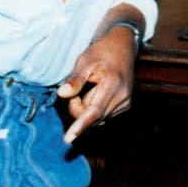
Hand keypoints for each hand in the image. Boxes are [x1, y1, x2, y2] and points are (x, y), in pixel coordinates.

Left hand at [57, 25, 136, 142]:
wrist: (124, 47)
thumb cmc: (102, 51)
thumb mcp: (85, 59)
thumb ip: (75, 79)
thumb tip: (62, 94)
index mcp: (113, 83)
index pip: (94, 111)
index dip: (80, 125)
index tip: (69, 139)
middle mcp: (122, 97)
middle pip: (91, 116)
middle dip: (78, 106)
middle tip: (75, 87)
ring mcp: (125, 103)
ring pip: (96, 118)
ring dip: (86, 107)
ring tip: (90, 86)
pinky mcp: (125, 107)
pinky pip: (102, 116)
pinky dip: (94, 107)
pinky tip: (97, 92)